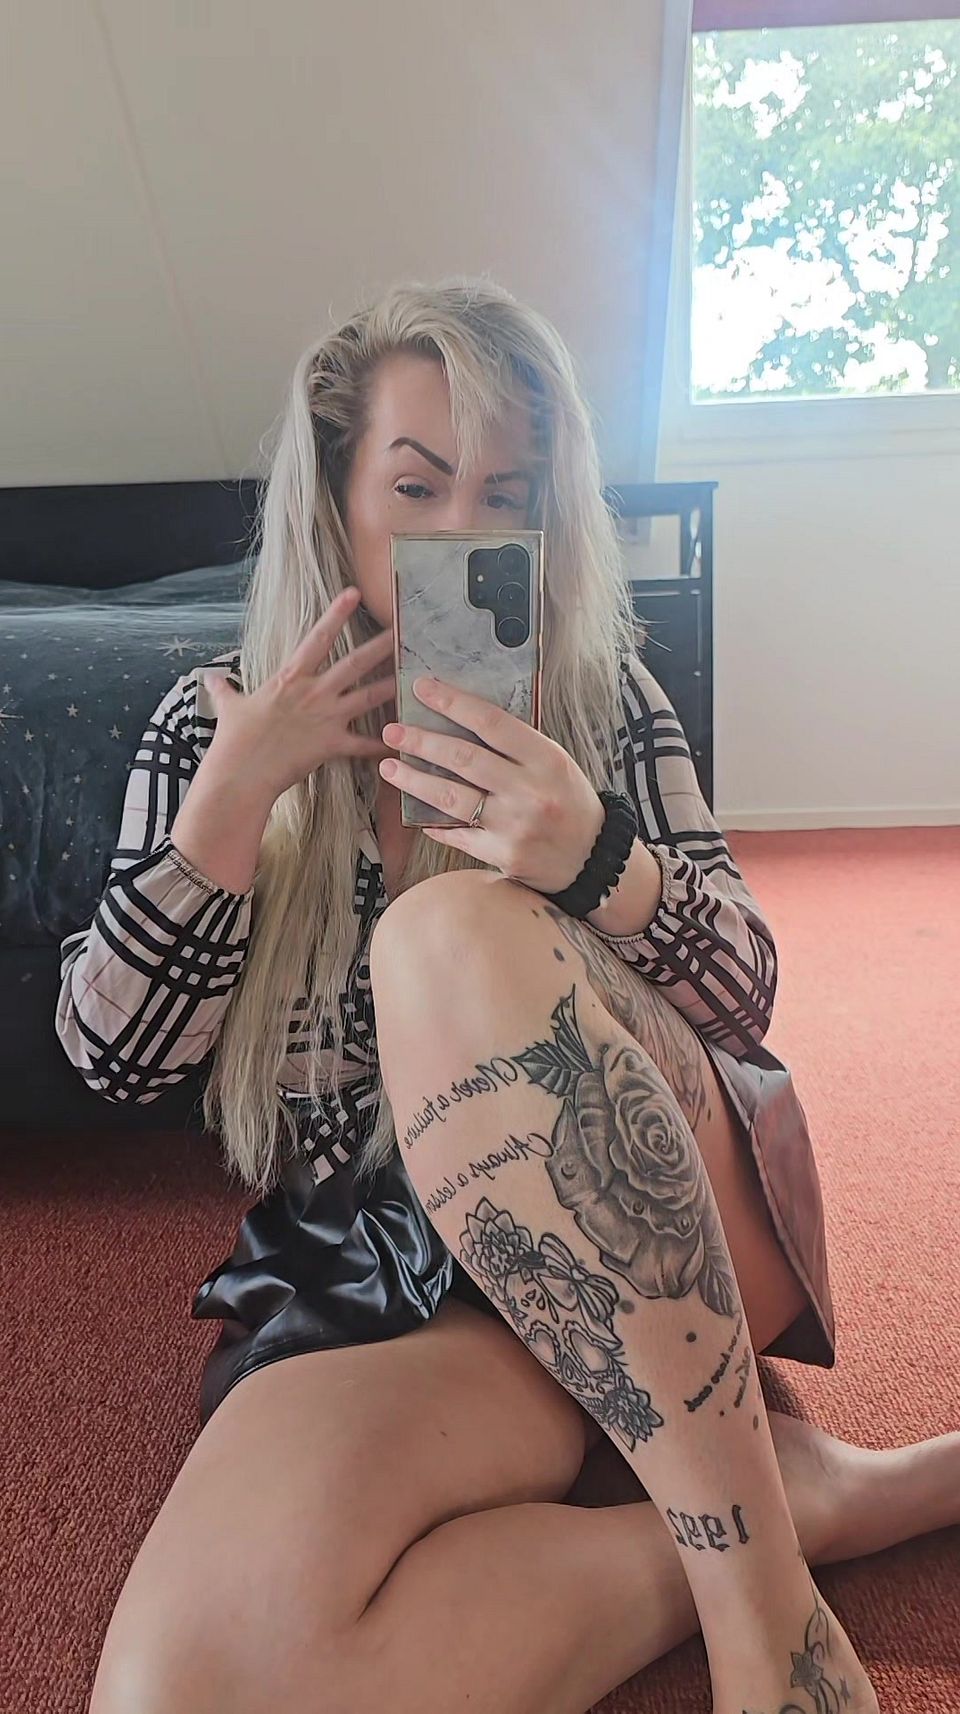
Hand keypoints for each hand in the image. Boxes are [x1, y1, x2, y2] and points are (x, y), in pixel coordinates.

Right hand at [203, 587, 395, 799]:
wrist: (240, 772)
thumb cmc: (233, 739)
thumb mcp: (229, 707)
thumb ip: (224, 690)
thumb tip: (208, 678)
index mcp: (290, 677)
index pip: (317, 637)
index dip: (336, 613)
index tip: (354, 593)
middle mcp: (313, 692)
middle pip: (354, 663)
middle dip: (381, 646)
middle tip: (404, 630)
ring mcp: (325, 717)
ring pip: (368, 696)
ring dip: (393, 686)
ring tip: (418, 676)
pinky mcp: (331, 745)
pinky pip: (363, 745)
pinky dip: (382, 744)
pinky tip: (401, 743)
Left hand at [379, 675, 604, 894]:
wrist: (592, 859)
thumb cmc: (570, 802)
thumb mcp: (555, 764)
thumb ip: (517, 746)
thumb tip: (463, 719)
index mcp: (546, 759)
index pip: (492, 723)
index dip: (454, 702)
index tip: (424, 689)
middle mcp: (529, 791)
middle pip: (463, 759)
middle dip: (421, 741)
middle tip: (393, 731)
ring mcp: (514, 826)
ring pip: (451, 798)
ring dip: (414, 780)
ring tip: (389, 766)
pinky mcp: (502, 855)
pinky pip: (457, 833)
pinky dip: (433, 821)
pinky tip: (414, 810)